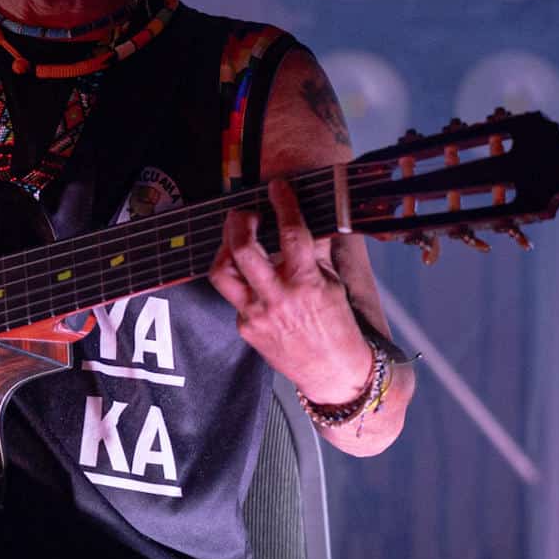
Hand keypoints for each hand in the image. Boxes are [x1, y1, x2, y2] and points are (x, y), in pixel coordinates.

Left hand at [207, 177, 373, 403]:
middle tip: (246, 213)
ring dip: (224, 248)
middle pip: (242, 249)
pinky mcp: (244, 328)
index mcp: (306, 282)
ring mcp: (256, 314)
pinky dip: (240, 280)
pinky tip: (251, 277)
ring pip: (221, 272)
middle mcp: (277, 297)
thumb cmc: (336, 325)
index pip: (291, 233)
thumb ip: (315, 252)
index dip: (283, 203)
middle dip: (238, 221)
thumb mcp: (332, 283)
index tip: (277, 187)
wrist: (332, 371)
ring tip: (236, 240)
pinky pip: (232, 295)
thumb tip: (306, 220)